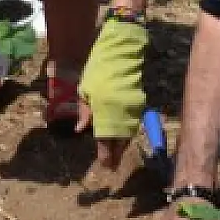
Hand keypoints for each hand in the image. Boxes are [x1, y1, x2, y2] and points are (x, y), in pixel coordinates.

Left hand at [76, 17, 147, 166]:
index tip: (104, 166)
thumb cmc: (99, 70)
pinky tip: (122, 137)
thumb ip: (85, 112)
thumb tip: (81, 129)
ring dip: (122, 145)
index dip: (105, 154)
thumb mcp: (86, 90)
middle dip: (115, 154)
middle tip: (110, 167)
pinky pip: (133, 124)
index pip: (106, 139)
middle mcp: (122, 113)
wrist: (121, 53)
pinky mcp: (138, 103)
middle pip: (120, 140)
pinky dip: (127, 134)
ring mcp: (133, 109)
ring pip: (128, 134)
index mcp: (107, 111)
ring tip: (115, 155)